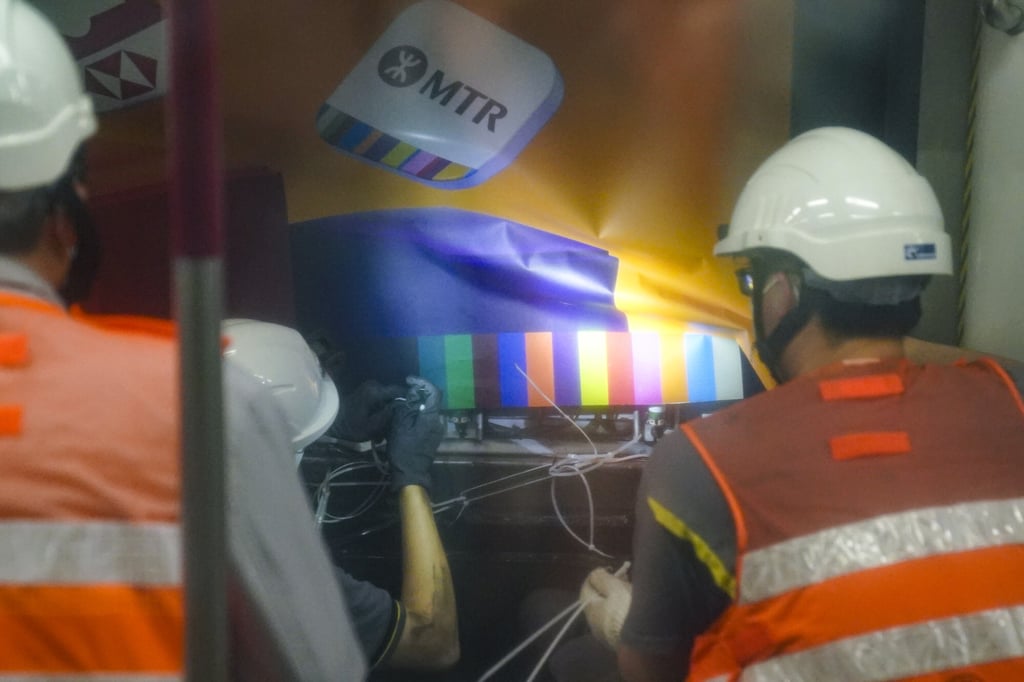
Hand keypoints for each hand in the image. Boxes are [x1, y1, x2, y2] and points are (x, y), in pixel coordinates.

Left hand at [333, 380, 405, 442]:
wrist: (334, 425)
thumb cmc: (352, 427)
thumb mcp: (372, 426)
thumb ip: (388, 415)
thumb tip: (402, 405)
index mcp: (375, 392)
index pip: (398, 390)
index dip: (408, 398)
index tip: (415, 407)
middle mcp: (373, 385)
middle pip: (393, 394)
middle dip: (397, 408)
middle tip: (398, 422)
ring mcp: (369, 387)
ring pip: (388, 397)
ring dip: (389, 410)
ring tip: (388, 425)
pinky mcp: (367, 391)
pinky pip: (381, 398)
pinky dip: (383, 408)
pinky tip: (380, 421)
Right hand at [387, 376, 444, 491]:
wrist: (410, 473)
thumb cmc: (403, 449)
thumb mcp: (400, 425)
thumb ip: (407, 405)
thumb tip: (413, 392)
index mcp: (433, 417)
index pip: (434, 391)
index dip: (422, 382)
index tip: (408, 380)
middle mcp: (439, 421)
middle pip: (431, 399)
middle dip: (417, 393)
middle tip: (402, 392)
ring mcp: (437, 429)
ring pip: (428, 408)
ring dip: (416, 403)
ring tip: (401, 403)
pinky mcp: (433, 435)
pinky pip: (427, 417)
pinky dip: (417, 412)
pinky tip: (405, 415)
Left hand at [580, 567, 631, 650]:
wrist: (642, 642)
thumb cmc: (625, 610)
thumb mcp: (614, 587)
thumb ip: (602, 578)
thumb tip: (595, 573)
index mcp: (589, 608)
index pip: (586, 588)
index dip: (596, 576)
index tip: (609, 569)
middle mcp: (594, 623)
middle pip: (597, 600)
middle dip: (608, 587)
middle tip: (622, 578)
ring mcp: (606, 634)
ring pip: (608, 610)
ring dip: (616, 598)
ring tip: (631, 589)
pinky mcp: (619, 641)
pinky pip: (617, 620)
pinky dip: (622, 609)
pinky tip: (634, 606)